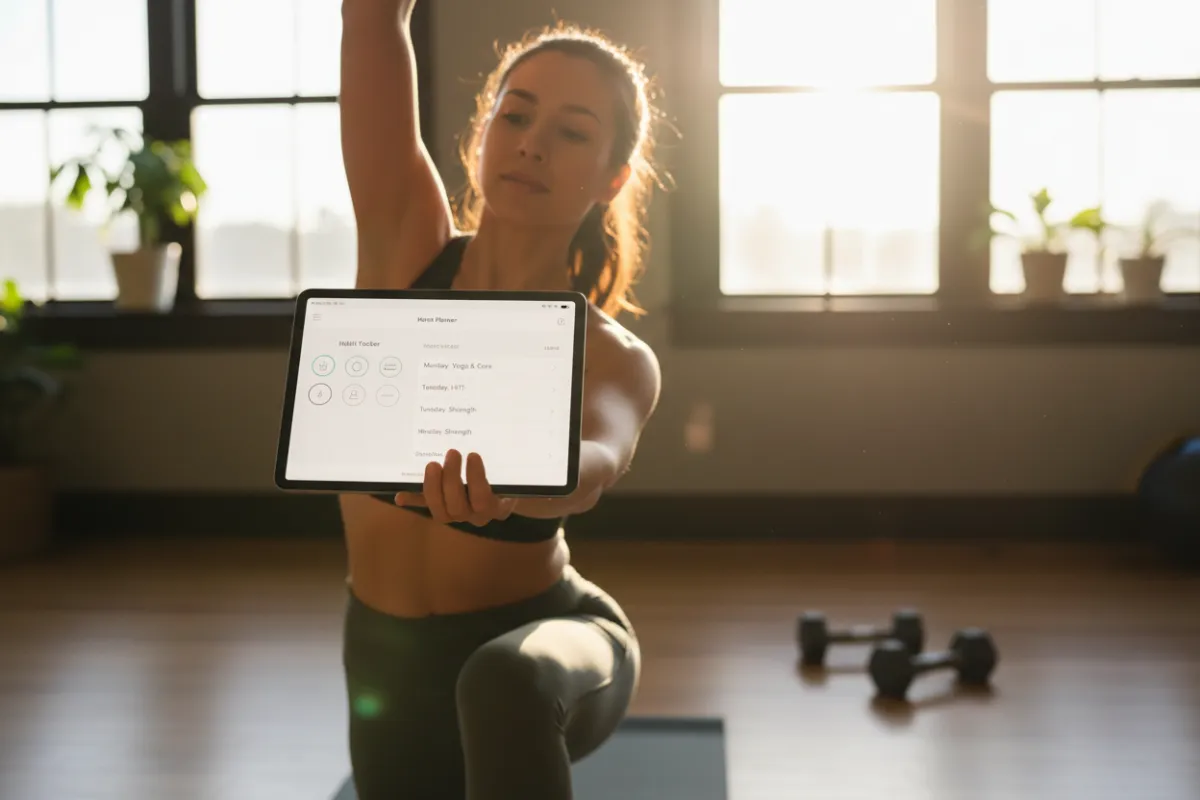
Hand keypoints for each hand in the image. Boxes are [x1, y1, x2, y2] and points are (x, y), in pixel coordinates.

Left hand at [394, 450, 517, 526]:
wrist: (507, 493)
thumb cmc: (509, 479)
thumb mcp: (511, 472)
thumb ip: (503, 465)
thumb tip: (503, 441)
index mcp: (495, 508)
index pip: (482, 500)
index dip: (475, 479)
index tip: (472, 454)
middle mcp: (475, 516)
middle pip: (458, 508)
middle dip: (451, 480)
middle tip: (452, 453)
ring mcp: (458, 515)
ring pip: (441, 512)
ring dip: (433, 488)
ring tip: (433, 464)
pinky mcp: (442, 508)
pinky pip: (426, 507)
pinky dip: (413, 500)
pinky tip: (400, 495)